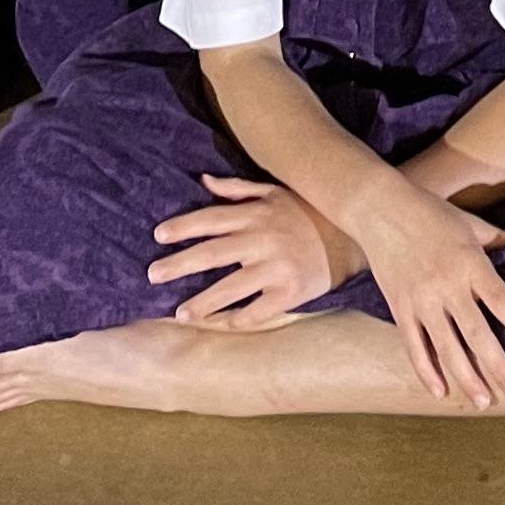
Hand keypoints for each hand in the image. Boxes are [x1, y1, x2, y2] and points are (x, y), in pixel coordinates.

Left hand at [146, 176, 357, 327]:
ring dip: (203, 302)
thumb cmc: (307, 211)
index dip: (183, 227)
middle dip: (180, 265)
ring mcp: (277, 267)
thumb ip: (237, 189)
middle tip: (153, 275)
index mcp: (256, 214)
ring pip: (232, 287)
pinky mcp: (292, 291)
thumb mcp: (274, 192)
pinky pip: (260, 309)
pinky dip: (240, 319)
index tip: (158, 237)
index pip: (211, 219)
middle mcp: (263, 239)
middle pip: (213, 253)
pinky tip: (222, 325)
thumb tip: (202, 180)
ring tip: (180, 312)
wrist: (352, 234)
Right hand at [350, 188, 504, 401]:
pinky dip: (427, 371)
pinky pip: (414, 346)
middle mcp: (446, 285)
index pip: (500, 300)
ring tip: (484, 401)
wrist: (380, 208)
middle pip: (476, 332)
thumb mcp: (472, 223)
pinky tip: (441, 391)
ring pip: (447, 347)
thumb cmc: (432, 212)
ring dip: (467, 377)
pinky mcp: (400, 308)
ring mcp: (421, 300)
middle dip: (497, 364)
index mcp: (469, 262)